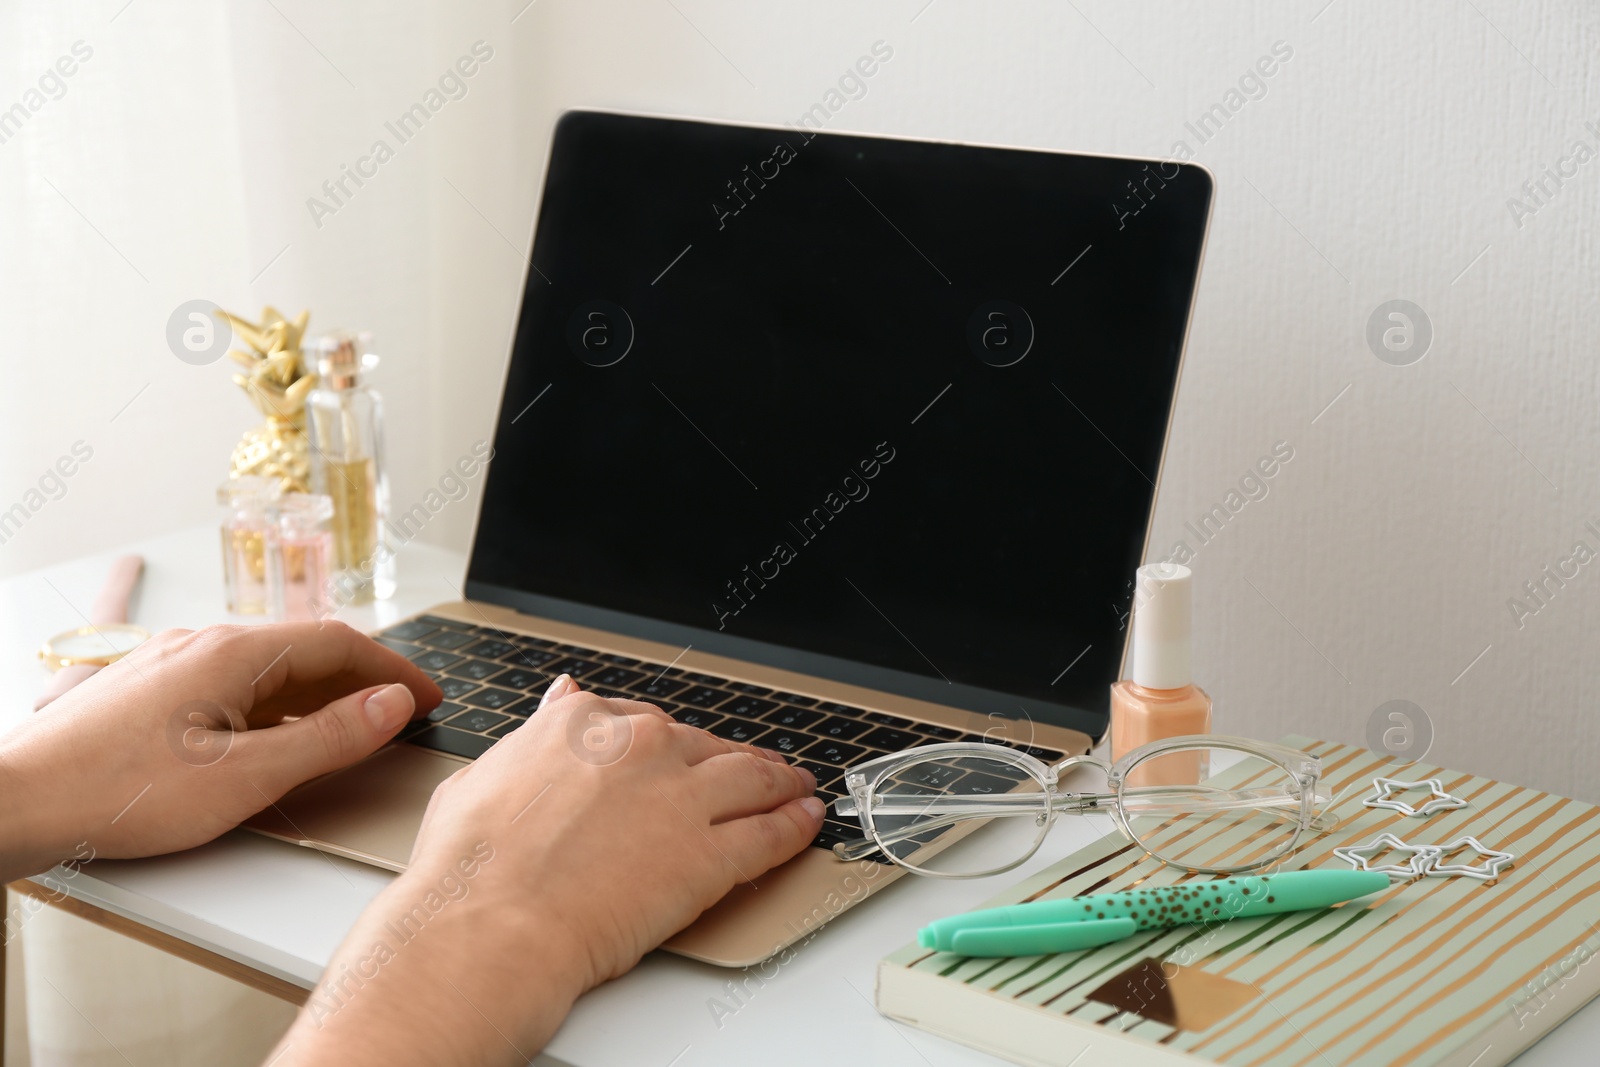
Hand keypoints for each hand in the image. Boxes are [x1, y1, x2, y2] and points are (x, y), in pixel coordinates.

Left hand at [0, 621, 440, 878]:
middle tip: (400, 714)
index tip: (429, 696)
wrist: (15, 802)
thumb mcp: (244, 777)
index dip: (393, 669)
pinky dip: (275, 705)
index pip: (339, 643)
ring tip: (349, 730)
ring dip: (318, 695)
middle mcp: (203, 644)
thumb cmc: (117, 793)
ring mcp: (171, 664)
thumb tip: (391, 704)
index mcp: (234, 653)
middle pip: (305, 651)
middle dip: (362, 681)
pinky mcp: (148, 691)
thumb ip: (327, 739)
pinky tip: (273, 739)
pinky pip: (232, 685)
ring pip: (267, 669)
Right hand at [272, 676, 822, 1065]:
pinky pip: (770, 833)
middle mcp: (641, 746)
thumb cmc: (469, 869)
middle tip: (752, 772)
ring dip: (782, 782)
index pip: (646, 724)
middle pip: (704, 747)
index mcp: (583, 722)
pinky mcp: (711, 854)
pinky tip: (806, 822)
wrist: (491, 925)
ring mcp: (682, 798)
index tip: (682, 755)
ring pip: (753, 779)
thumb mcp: (483, 774)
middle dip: (728, 760)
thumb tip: (556, 699)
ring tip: (798, 788)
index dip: (673, 744)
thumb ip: (534, 733)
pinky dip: (796, 825)